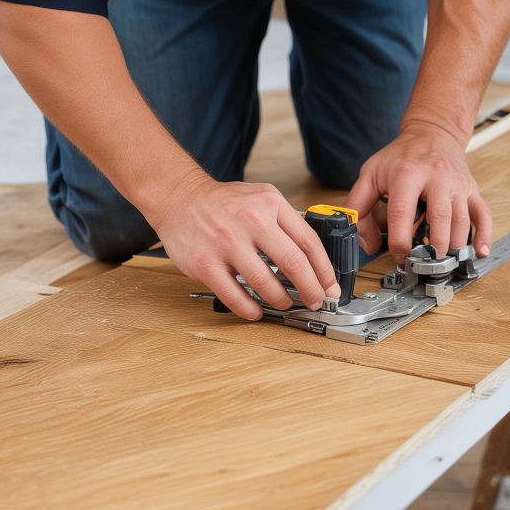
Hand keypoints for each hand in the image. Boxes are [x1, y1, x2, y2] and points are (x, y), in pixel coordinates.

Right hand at [152, 175, 340, 320]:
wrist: (179, 198)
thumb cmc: (223, 202)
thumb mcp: (261, 197)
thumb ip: (285, 221)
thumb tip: (313, 256)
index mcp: (270, 204)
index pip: (308, 241)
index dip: (324, 270)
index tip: (330, 287)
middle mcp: (251, 221)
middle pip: (293, 264)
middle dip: (311, 290)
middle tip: (315, 301)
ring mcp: (227, 243)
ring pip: (265, 283)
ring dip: (281, 300)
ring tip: (285, 304)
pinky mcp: (205, 263)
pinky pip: (234, 295)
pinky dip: (249, 309)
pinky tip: (256, 311)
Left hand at [345, 122, 491, 263]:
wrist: (432, 132)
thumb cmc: (401, 157)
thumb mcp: (370, 175)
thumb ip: (358, 208)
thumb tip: (367, 244)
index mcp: (407, 174)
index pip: (402, 211)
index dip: (400, 240)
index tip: (399, 256)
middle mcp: (436, 177)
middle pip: (440, 217)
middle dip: (433, 247)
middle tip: (424, 265)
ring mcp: (457, 184)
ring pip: (462, 220)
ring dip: (454, 246)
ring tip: (442, 262)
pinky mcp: (472, 190)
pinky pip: (483, 214)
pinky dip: (483, 235)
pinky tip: (478, 252)